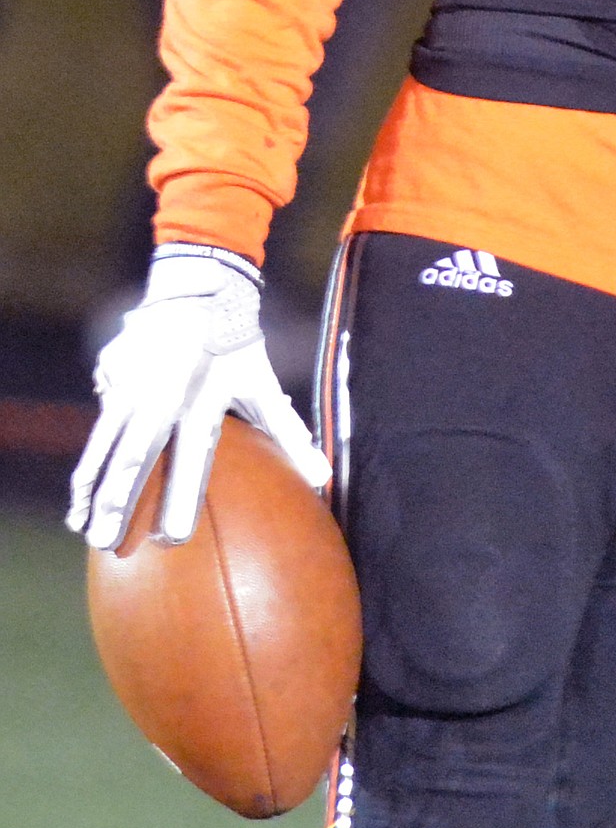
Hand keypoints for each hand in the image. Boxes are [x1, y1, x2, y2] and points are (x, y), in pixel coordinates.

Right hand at [67, 244, 330, 550]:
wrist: (198, 286)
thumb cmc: (236, 344)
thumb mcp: (263, 385)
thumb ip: (287, 435)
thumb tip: (323, 479)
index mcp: (201, 400)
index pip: (190, 459)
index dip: (180, 499)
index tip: (171, 540)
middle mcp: (160, 393)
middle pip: (133, 457)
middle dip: (115, 502)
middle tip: (102, 541)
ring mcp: (128, 382)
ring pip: (104, 443)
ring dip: (90, 486)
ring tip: (79, 525)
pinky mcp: (109, 373)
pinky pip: (101, 420)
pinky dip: (91, 456)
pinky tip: (82, 491)